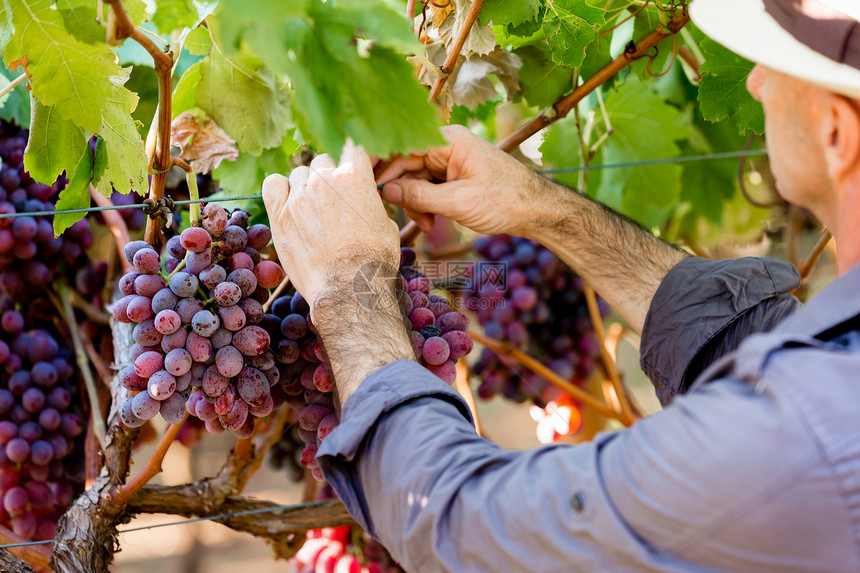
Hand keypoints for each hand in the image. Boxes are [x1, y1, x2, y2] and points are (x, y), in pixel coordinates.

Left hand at [262, 142, 412, 405]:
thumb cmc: (374, 261)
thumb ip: (371, 204)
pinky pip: (273, 184)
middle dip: (329, 176)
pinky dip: (280, 190)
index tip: (351, 171)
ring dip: (305, 185)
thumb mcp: (387, 226)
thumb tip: (366, 202)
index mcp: (355, 176)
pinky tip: (287, 203)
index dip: (351, 158)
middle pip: (323, 161)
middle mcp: (325, 179)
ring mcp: (299, 195)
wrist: (349, 288)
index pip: (351, 148)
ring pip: (299, 173)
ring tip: (312, 210)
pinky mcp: (279, 214)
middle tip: (333, 201)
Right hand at [376, 125, 542, 235]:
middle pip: (405, 164)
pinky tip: (432, 222)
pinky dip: (426, 205)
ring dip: (415, 203)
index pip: (402, 145)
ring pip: (414, 179)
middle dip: (403, 192)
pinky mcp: (453, 176)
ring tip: (428, 224)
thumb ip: (419, 195)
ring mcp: (449, 161)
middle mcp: (446, 145)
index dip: (381, 163)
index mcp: (448, 140)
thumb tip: (385, 190)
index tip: (364, 181)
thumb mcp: (458, 202)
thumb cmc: (505, 200)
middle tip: (400, 216)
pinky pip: (427, 187)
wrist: (538, 211)